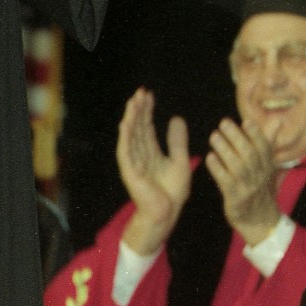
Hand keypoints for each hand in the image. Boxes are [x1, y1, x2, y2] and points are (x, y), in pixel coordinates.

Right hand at [118, 87, 191, 256]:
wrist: (167, 213)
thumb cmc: (172, 191)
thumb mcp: (180, 159)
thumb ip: (177, 140)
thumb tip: (176, 118)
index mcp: (151, 152)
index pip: (147, 127)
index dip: (147, 110)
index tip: (149, 94)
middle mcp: (140, 155)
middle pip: (137, 127)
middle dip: (138, 109)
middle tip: (140, 91)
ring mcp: (134, 163)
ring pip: (131, 136)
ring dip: (131, 118)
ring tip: (133, 101)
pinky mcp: (130, 172)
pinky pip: (126, 152)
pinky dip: (125, 137)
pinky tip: (126, 123)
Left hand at [206, 118, 281, 245]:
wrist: (261, 221)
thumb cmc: (262, 189)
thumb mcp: (269, 167)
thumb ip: (269, 143)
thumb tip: (276, 121)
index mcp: (269, 165)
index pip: (264, 147)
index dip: (256, 134)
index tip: (245, 121)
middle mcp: (260, 175)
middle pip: (249, 153)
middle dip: (236, 137)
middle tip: (223, 123)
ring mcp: (248, 187)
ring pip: (237, 165)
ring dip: (225, 149)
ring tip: (214, 136)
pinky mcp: (236, 198)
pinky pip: (226, 181)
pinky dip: (218, 168)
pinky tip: (209, 157)